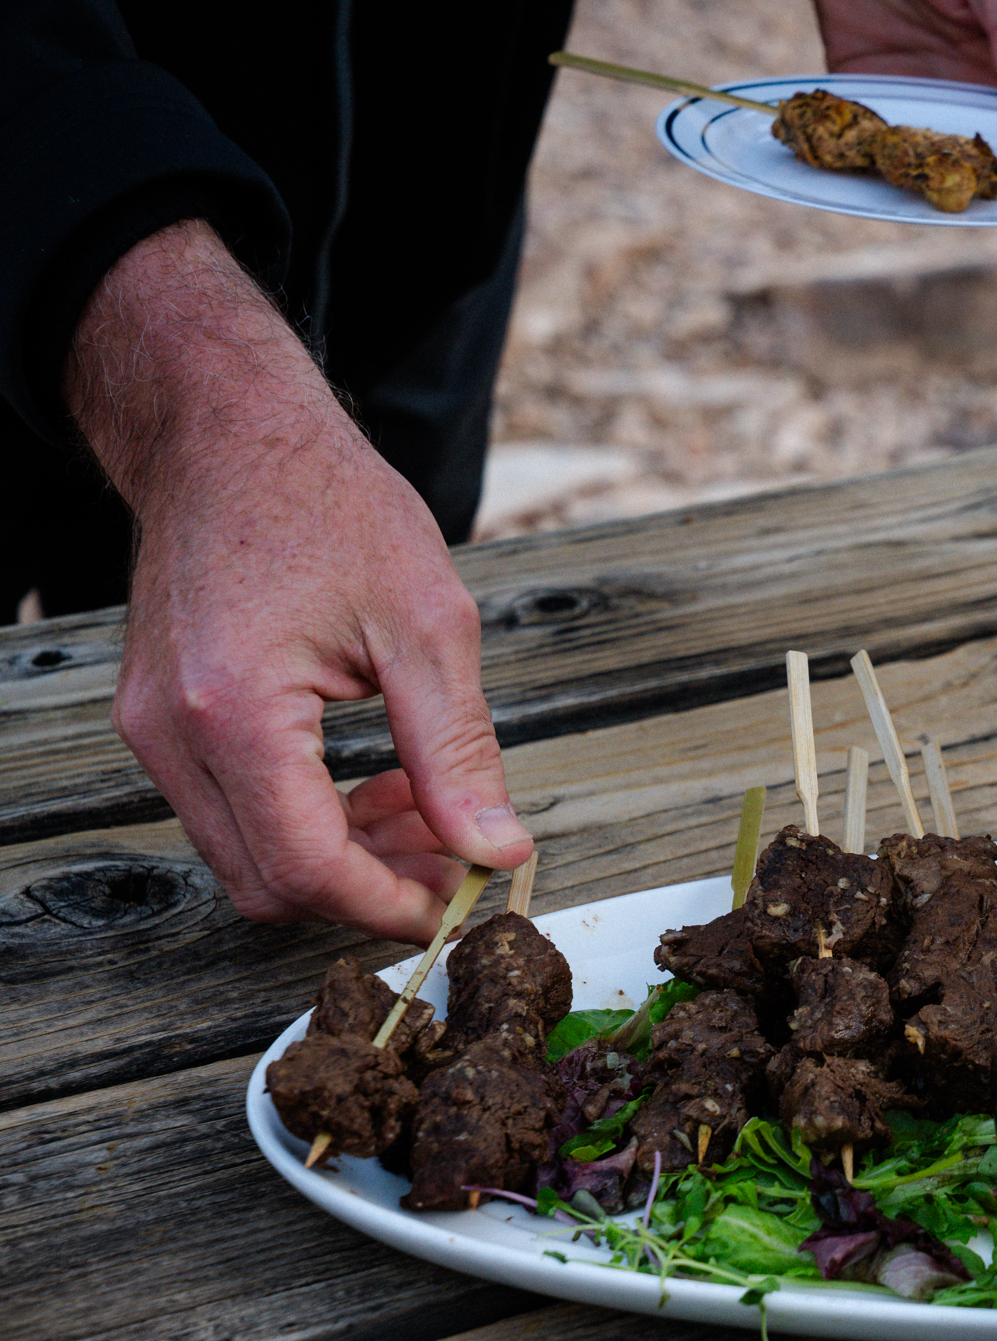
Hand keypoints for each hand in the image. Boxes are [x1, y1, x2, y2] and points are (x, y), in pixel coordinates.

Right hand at [68, 221, 534, 943]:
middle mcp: (173, 732)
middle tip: (457, 857)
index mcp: (234, 708)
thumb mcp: (426, 623)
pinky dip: (310, 820)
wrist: (231, 434)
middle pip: (270, 883)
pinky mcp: (163, 722)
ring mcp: (156, 731)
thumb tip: (496, 849)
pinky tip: (379, 782)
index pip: (307, 867)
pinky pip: (234, 812)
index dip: (390, 905)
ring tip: (432, 810)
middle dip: (372, 888)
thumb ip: (459, 749)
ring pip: (249, 857)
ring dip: (345, 858)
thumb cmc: (324, 502)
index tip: (459, 901)